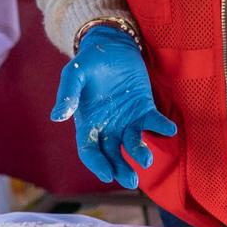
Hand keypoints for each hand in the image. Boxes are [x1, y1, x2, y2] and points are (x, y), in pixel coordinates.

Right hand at [50, 25, 175, 188]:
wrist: (111, 46)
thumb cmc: (89, 61)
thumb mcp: (75, 74)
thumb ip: (68, 94)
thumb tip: (57, 116)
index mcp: (88, 124)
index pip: (90, 151)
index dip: (98, 164)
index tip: (107, 175)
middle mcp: (108, 127)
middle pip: (112, 155)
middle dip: (121, 168)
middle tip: (131, 181)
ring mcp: (127, 120)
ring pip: (133, 144)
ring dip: (139, 153)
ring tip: (146, 161)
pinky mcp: (144, 109)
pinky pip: (153, 123)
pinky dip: (161, 128)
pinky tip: (169, 130)